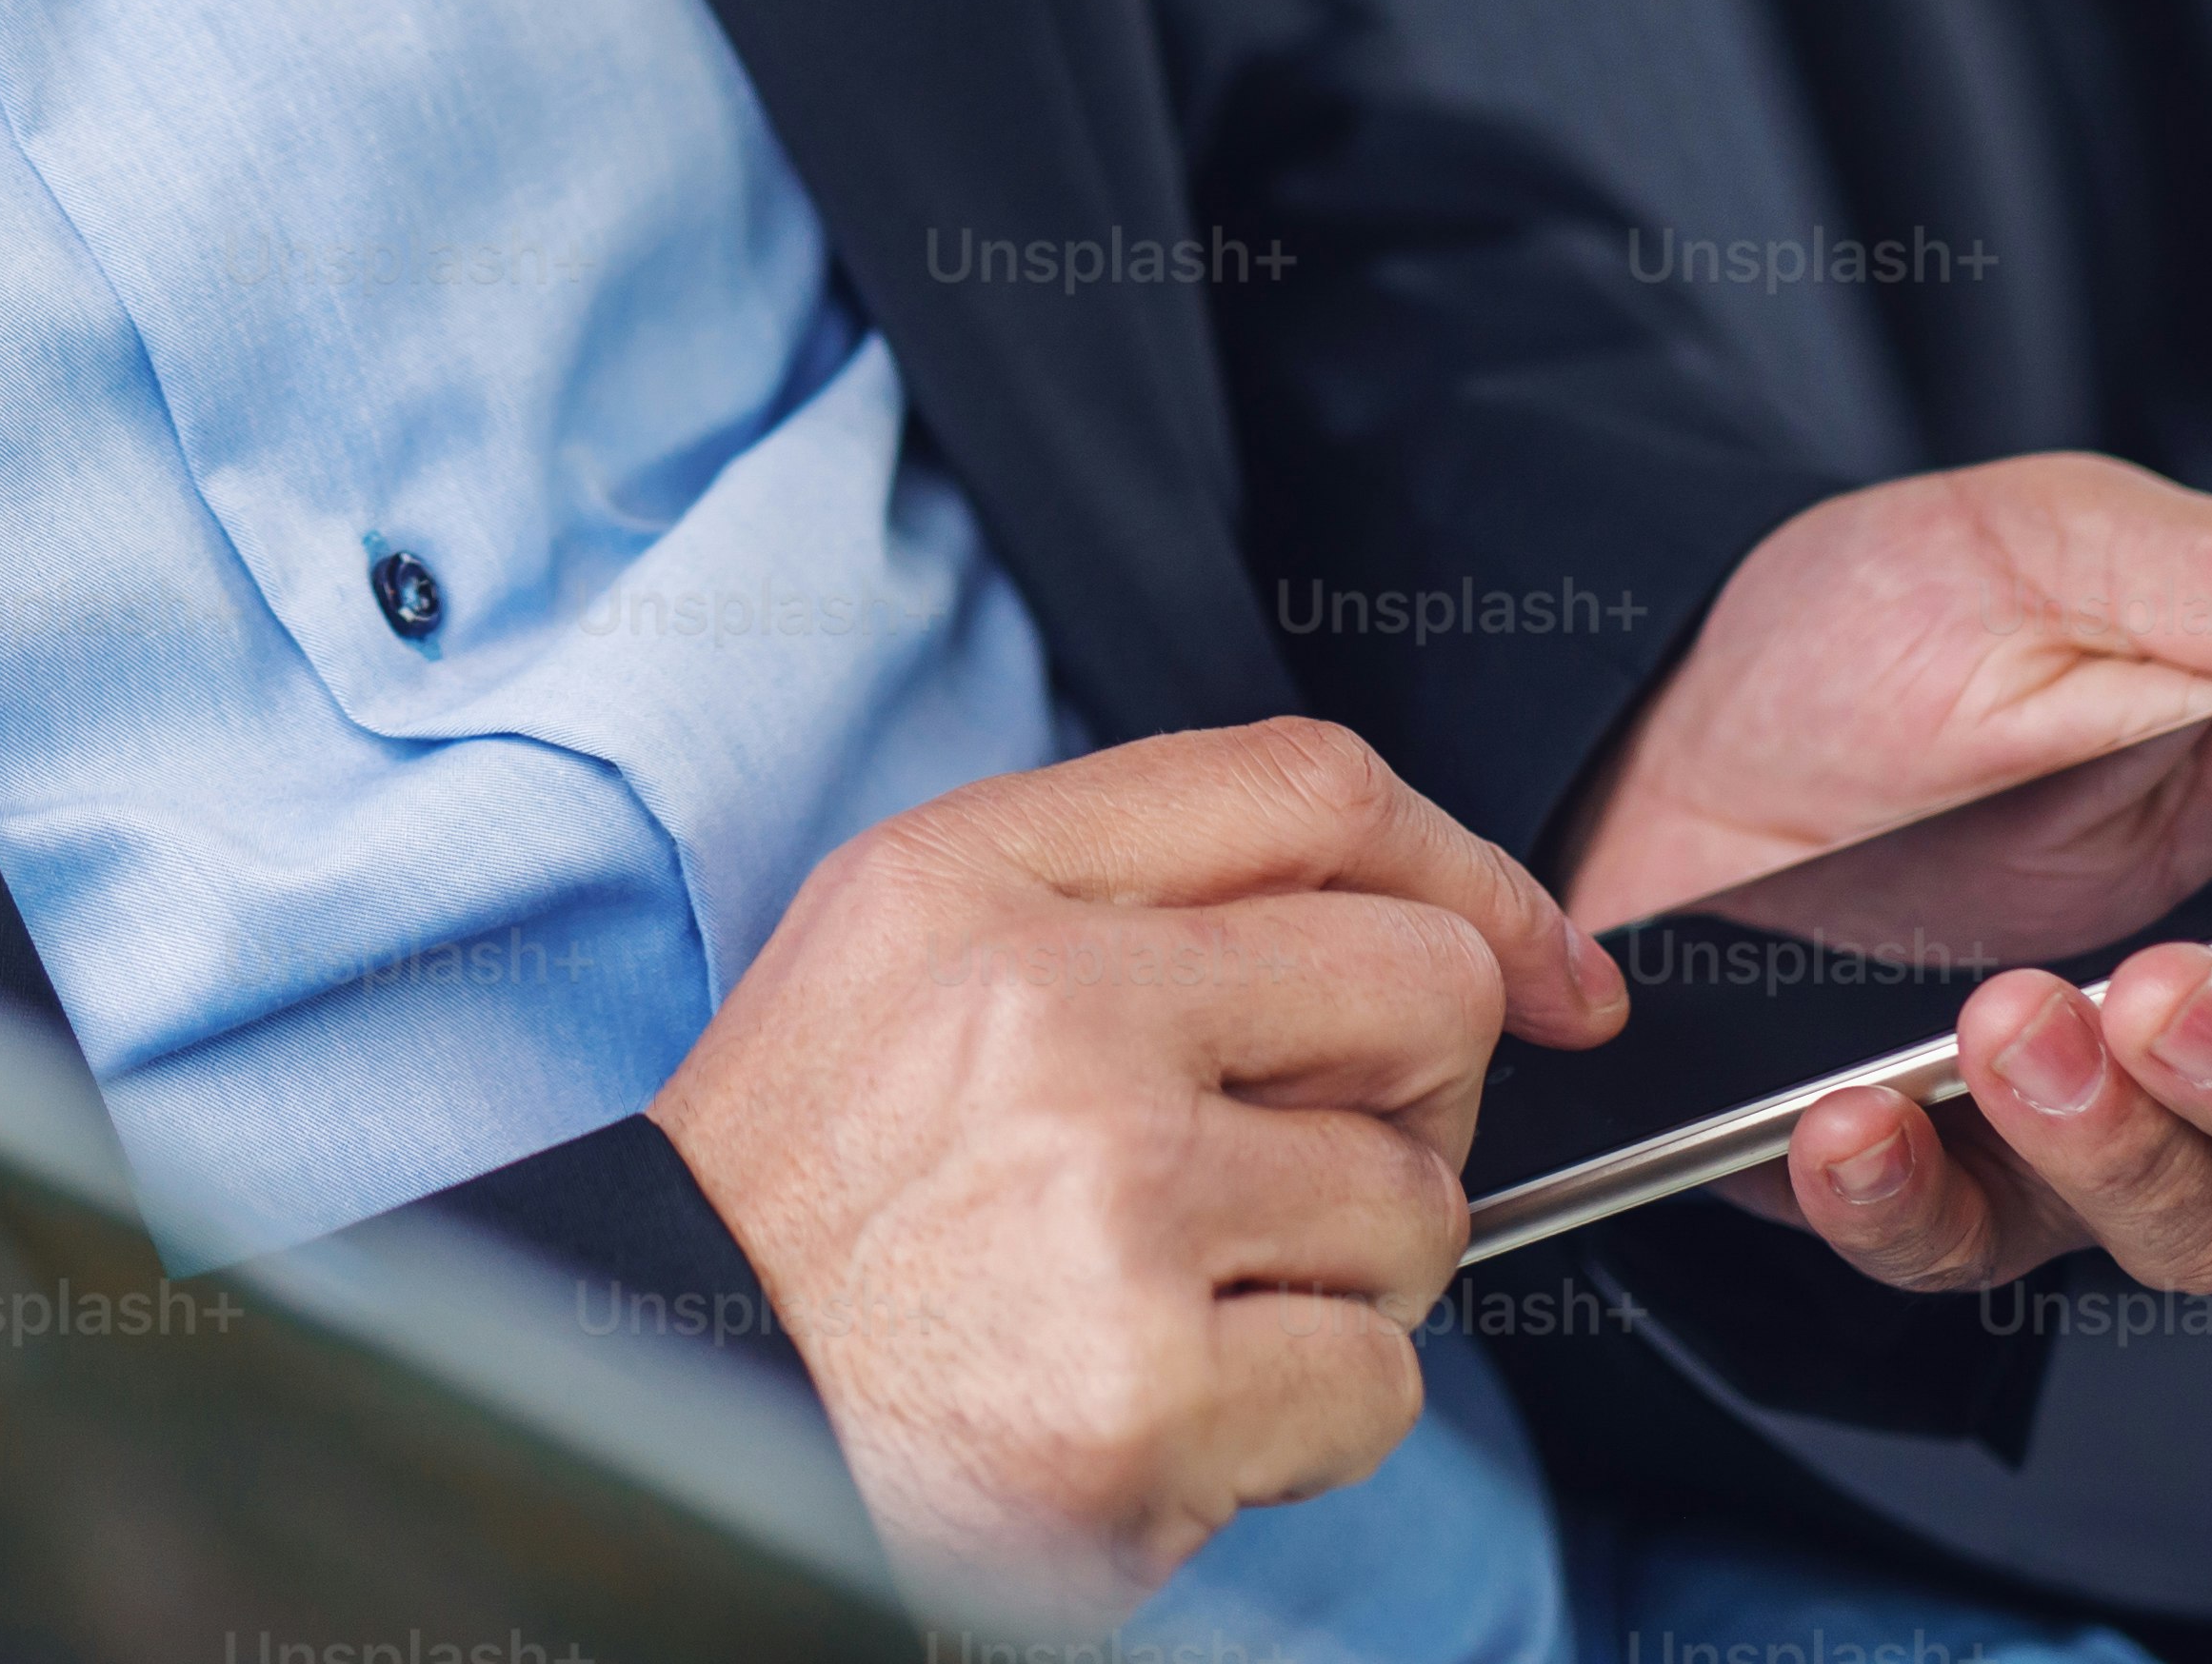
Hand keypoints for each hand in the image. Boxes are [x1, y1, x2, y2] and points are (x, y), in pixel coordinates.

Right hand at [648, 721, 1613, 1604]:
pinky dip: (1309, 1422)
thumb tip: (1408, 926)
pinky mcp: (1149, 1389)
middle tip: (1309, 1171)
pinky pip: (1376, 1382)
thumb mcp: (898, 961)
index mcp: (976, 883)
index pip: (1310, 789)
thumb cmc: (800, 1213)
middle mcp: (1047, 1011)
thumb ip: (1118, 898)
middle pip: (1421, 991)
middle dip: (1418, 1097)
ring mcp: (1108, 1200)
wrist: (668, 1409)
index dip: (1472, 873)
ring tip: (1189, 1305)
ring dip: (1344, 1279)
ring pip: (1417, 1207)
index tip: (1543, 965)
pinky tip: (1178, 1410)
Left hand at [1559, 456, 2211, 1307]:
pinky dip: (1915, 1197)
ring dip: (2126, 1146)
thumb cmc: (1880, 637)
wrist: (1646, 732)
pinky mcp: (1958, 1176)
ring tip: (2001, 1023)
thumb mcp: (2053, 556)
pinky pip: (1978, 1250)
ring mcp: (2115, 1103)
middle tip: (2171, 985)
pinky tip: (1852, 1120)